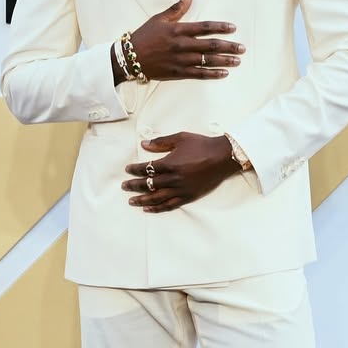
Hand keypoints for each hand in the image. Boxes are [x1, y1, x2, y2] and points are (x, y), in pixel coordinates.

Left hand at [123, 132, 238, 211]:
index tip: (127, 170)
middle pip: (148, 184)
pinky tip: (148, 209)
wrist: (223, 157)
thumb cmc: (202, 145)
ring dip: (142, 200)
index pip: (146, 169)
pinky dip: (157, 208)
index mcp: (170, 164)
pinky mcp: (188, 196)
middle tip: (124, 186)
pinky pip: (169, 205)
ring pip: (156, 198)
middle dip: (134, 185)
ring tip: (132, 201)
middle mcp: (173, 179)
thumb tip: (144, 144)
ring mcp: (181, 190)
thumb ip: (161, 142)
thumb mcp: (180, 138)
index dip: (135, 170)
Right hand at [126, 0, 244, 80]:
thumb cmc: (144, 36)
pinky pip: (198, 74)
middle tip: (242, 48)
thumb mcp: (159, 19)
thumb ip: (176, 9)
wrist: (129, 58)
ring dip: (224, 61)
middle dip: (228, 46)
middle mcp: (181, 45)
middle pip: (210, 45)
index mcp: (177, 30)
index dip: (220, 27)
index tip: (233, 28)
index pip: (204, 27)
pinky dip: (212, 74)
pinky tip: (224, 73)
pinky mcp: (177, 73)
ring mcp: (180, 60)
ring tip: (238, 61)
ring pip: (207, 60)